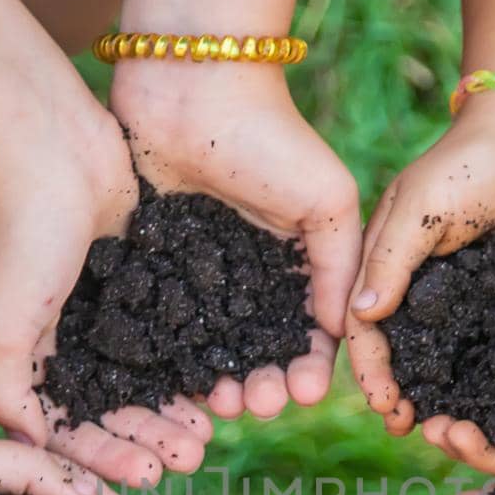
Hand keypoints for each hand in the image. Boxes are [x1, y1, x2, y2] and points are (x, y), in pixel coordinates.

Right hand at [0, 103, 211, 484]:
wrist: (49, 144)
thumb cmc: (17, 237)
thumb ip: (9, 398)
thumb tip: (32, 450)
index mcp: (20, 358)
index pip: (67, 430)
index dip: (106, 459)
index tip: (149, 477)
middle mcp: (59, 340)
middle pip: (112, 409)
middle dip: (150, 438)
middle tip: (192, 459)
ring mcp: (101, 308)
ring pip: (146, 376)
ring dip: (176, 407)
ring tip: (212, 429)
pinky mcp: (140, 276)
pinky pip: (170, 333)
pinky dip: (191, 361)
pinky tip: (219, 381)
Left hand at [111, 62, 356, 420]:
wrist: (190, 90)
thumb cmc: (271, 139)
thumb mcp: (328, 201)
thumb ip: (339, 267)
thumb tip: (343, 333)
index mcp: (293, 263)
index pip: (306, 332)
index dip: (307, 368)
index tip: (304, 394)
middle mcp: (246, 277)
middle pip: (256, 350)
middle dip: (261, 384)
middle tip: (256, 405)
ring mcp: (196, 275)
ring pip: (210, 348)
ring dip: (221, 381)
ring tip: (222, 402)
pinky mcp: (151, 268)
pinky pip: (162, 325)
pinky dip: (174, 360)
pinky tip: (181, 383)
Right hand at [346, 94, 494, 437]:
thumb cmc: (467, 163)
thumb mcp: (421, 205)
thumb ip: (390, 259)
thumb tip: (360, 320)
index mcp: (383, 262)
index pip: (365, 326)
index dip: (369, 368)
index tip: (383, 406)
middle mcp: (413, 285)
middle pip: (398, 350)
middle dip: (398, 392)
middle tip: (408, 430)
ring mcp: (453, 294)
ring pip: (437, 355)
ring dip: (435, 392)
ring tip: (443, 428)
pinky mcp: (490, 297)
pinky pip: (478, 343)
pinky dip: (474, 374)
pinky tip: (483, 401)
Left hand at [420, 201, 494, 474]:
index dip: (477, 452)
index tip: (452, 437)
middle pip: (476, 421)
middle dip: (449, 429)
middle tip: (425, 423)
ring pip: (459, 379)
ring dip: (434, 390)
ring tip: (410, 388)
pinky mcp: (489, 309)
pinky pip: (455, 330)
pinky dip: (435, 340)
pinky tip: (414, 342)